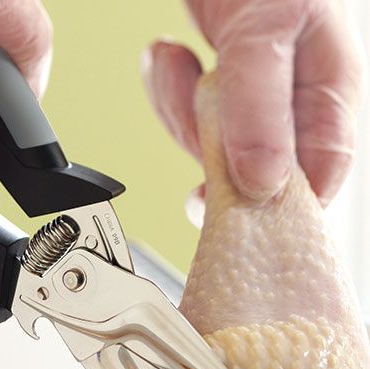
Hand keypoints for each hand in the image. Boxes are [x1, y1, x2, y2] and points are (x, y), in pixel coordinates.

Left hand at [141, 0, 363, 224]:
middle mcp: (292, 104)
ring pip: (213, 144)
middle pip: (251, 168)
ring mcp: (252, 99)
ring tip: (180, 59)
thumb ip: (263, 108)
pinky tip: (173, 55)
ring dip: (182, 109)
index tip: (229, 213)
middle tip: (201, 98)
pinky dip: (170, 89)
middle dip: (209, 142)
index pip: (315, 179)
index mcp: (329, 95)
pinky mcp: (219, 89)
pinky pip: (189, 115)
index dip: (275, 208)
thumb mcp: (269, 24)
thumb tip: (263, 182)